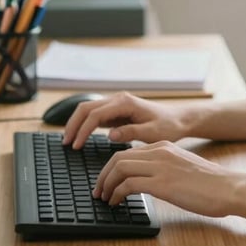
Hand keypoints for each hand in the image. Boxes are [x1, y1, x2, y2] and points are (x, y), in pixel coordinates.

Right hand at [63, 91, 188, 148]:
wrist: (179, 119)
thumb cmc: (168, 126)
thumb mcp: (153, 133)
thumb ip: (131, 132)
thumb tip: (110, 134)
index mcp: (125, 103)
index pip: (95, 115)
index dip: (83, 130)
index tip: (76, 146)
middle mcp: (118, 99)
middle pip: (86, 107)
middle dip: (73, 124)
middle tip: (66, 143)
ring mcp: (116, 104)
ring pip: (88, 109)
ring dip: (76, 123)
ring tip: (69, 141)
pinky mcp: (117, 111)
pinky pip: (95, 115)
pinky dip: (84, 124)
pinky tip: (80, 136)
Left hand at [93, 141, 237, 215]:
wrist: (229, 187)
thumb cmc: (211, 184)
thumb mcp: (183, 168)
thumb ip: (165, 169)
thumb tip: (149, 181)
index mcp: (164, 147)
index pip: (128, 152)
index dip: (112, 168)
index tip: (107, 181)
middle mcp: (160, 152)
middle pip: (118, 157)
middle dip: (103, 175)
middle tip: (98, 191)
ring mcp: (161, 166)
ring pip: (119, 168)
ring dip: (107, 184)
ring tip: (105, 198)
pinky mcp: (163, 183)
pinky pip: (129, 184)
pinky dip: (117, 193)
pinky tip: (117, 202)